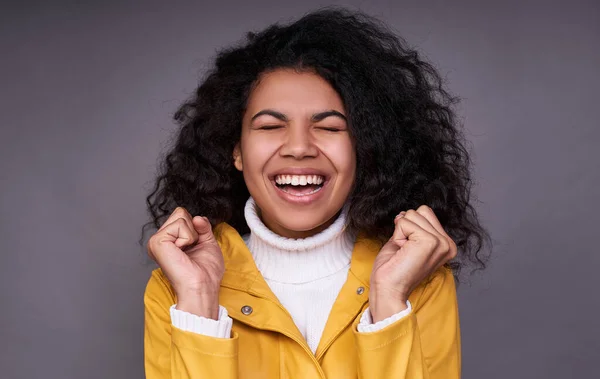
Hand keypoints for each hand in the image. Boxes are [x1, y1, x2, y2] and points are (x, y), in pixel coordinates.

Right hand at [147, 207, 224, 318]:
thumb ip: (203, 226)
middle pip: (180, 212)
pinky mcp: (156, 242)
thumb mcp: (208, 242)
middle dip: (193, 229)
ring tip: (187, 252)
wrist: (202, 286)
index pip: (182, 215)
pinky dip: (187, 237)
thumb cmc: (206, 273)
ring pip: (181, 216)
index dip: (196, 227)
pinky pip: (179, 224)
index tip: (196, 246)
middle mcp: (161, 240)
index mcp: (170, 241)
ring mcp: (157, 240)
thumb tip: (197, 217)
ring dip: (192, 235)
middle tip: (191, 248)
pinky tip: (182, 252)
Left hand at [369, 205, 456, 321]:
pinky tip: (402, 252)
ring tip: (404, 252)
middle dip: (405, 227)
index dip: (409, 227)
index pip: (426, 212)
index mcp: (446, 244)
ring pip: (412, 215)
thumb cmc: (393, 269)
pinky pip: (404, 222)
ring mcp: (441, 243)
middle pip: (421, 210)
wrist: (388, 290)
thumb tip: (406, 212)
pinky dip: (398, 236)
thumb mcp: (406, 241)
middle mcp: (448, 244)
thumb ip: (411, 226)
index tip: (408, 248)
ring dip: (401, 232)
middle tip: (405, 250)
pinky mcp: (430, 242)